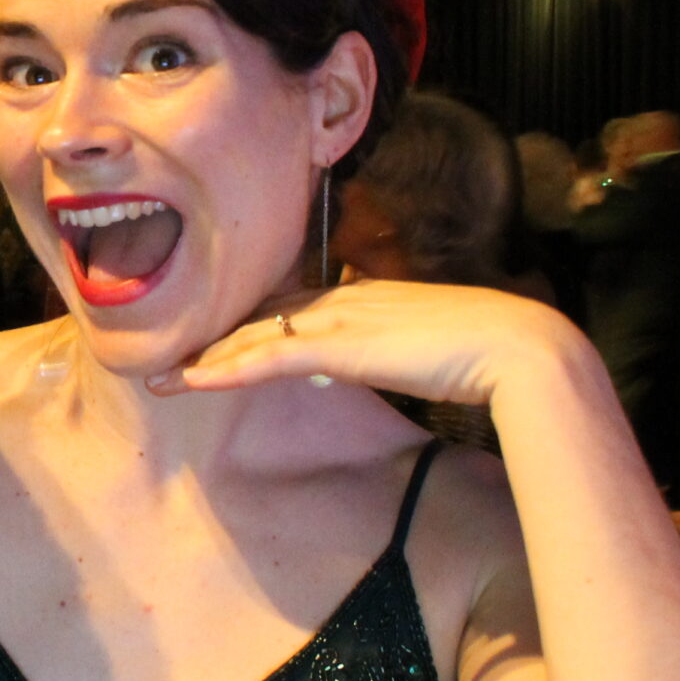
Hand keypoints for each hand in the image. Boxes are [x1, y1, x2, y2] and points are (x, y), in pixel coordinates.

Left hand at [151, 278, 587, 408]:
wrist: (520, 348)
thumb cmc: (490, 353)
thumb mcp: (428, 348)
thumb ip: (397, 351)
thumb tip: (379, 365)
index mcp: (364, 298)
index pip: (290, 309)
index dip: (246, 327)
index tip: (211, 344)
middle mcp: (343, 299)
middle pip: (260, 317)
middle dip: (210, 339)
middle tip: (164, 358)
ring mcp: (340, 318)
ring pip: (254, 336)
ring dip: (204, 360)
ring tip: (159, 378)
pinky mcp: (341, 344)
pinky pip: (269, 357)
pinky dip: (227, 370)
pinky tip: (193, 382)